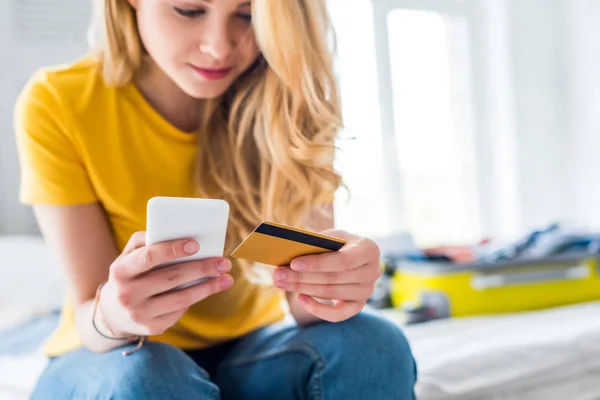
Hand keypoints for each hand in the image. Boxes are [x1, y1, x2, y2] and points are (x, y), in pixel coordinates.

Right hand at [98, 231, 233, 336]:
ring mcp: (139, 314)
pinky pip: (180, 311)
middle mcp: (127, 294)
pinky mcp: (151, 328)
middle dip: (202, 269)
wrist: (113, 313)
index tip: (196, 244)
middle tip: (224, 262)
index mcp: (120, 270)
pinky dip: (195, 298)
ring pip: (181, 298)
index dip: (172, 250)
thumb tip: (177, 233)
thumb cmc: (130, 274)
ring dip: (207, 287)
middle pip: (171, 278)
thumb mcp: (128, 255)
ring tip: (226, 278)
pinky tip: (207, 290)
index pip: (148, 257)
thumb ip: (146, 240)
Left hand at [272, 230, 380, 321]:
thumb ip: (316, 241)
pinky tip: (300, 298)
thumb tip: (289, 249)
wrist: (351, 256)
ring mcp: (367, 292)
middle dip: (302, 277)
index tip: (293, 263)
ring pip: (331, 293)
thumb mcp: (331, 236)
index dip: (317, 263)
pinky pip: (337, 314)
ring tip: (281, 283)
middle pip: (333, 279)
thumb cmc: (338, 243)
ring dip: (302, 289)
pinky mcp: (358, 306)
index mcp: (369, 249)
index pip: (343, 261)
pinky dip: (317, 309)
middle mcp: (373, 272)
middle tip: (278, 274)